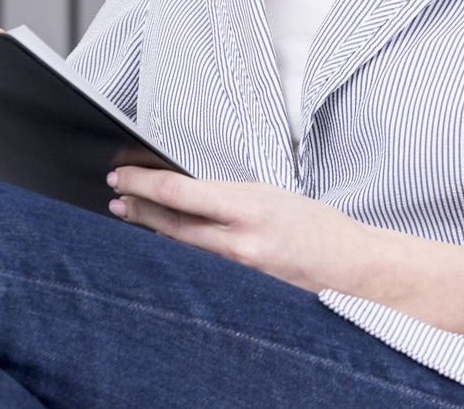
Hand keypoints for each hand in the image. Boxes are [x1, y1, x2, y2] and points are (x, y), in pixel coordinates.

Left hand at [106, 165, 370, 293]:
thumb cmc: (313, 224)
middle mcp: (238, 241)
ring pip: (180, 246)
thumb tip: (182, 191)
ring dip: (150, 228)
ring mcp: (237, 269)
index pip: (178, 193)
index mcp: (247, 208)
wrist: (348, 264)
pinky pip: (199, 265)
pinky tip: (163, 239)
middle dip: (136, 208)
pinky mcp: (239, 287)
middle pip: (170, 224)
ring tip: (127, 213)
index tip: (121, 176)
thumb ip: (223, 195)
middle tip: (115, 197)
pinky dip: (178, 248)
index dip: (142, 184)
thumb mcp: (267, 194)